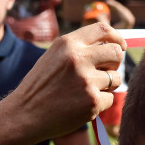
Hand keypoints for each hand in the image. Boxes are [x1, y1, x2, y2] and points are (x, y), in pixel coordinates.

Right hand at [2, 23, 124, 141]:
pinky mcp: (92, 101)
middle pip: (115, 52)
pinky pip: (110, 98)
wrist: (24, 114)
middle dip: (115, 63)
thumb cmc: (39, 87)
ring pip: (115, 78)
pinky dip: (99, 103)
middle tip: (105, 73)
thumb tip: (110, 45)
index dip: (116, 37)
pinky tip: (81, 105)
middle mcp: (78, 58)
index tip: (119, 46)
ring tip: (85, 92)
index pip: (103, 29)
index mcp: (67, 43)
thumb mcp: (53, 57)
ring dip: (107, 86)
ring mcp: (86, 80)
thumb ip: (78, 48)